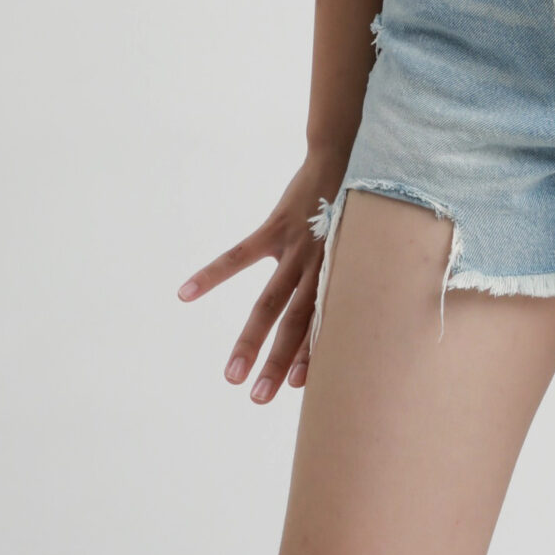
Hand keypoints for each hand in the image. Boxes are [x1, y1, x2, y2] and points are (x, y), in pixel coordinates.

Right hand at [176, 154, 343, 401]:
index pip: (324, 325)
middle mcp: (320, 268)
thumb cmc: (360, 207)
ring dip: (250, 340)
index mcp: (342, 277)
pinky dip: (213, 274)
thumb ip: (359, 276)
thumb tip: (359, 310)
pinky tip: (186, 294)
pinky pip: (239, 256)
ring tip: (231, 374)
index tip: (297, 389)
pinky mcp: (276, 227)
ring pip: (270, 303)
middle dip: (278, 363)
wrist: (348, 156)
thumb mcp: (368, 245)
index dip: (311, 356)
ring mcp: (296, 249)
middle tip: (259, 399)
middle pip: (295, 324)